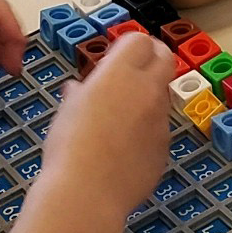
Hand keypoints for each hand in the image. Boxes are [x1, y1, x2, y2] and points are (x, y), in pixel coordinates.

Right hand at [40, 31, 174, 215]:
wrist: (87, 193)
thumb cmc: (68, 147)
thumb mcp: (66, 111)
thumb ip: (80, 94)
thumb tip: (78, 90)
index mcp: (120, 73)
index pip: (140, 39)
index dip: (130, 45)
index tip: (118, 56)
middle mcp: (147, 90)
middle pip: (164, 58)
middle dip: (152, 59)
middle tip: (134, 72)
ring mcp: (161, 120)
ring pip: (161, 97)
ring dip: (147, 100)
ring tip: (118, 121)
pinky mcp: (165, 147)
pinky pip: (158, 131)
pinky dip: (145, 133)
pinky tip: (123, 151)